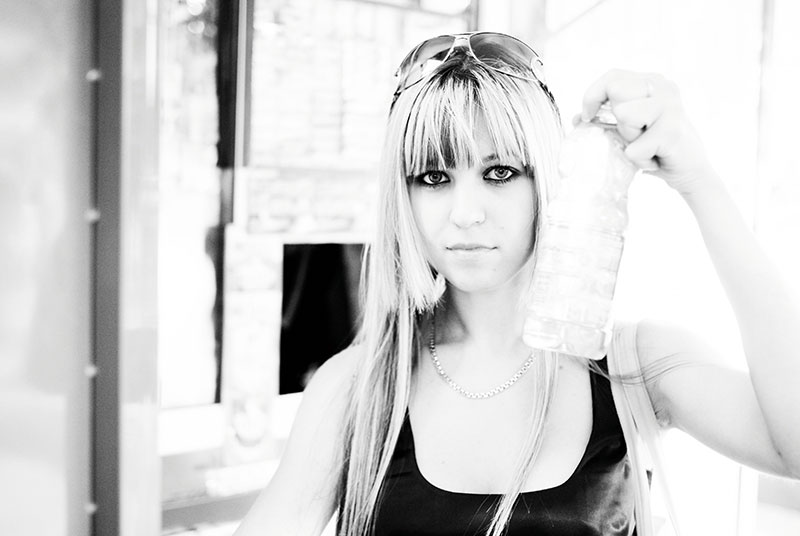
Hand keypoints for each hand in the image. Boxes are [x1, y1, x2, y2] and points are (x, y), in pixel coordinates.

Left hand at [580, 69, 717, 196]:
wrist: (690, 172)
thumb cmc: (656, 148)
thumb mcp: (628, 129)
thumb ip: (605, 119)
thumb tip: (575, 118)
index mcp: (652, 82)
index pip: (612, 76)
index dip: (593, 95)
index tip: (588, 116)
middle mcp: (663, 88)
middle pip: (616, 90)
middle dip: (615, 119)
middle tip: (633, 135)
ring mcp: (670, 107)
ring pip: (624, 114)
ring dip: (628, 139)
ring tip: (646, 146)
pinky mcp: (672, 131)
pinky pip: (634, 148)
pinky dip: (638, 160)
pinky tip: (655, 160)